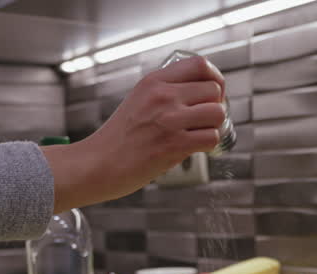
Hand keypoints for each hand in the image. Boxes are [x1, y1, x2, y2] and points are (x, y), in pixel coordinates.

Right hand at [43, 54, 225, 211]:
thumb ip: (165, 90)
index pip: (200, 65)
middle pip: (214, 89)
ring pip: (217, 113)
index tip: (213, 92)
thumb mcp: (138, 99)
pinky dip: (208, 145)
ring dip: (213, 126)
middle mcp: (163, 96)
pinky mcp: (174, 145)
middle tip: (204, 119)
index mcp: (154, 81)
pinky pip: (211, 137)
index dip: (214, 78)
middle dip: (215, 105)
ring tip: (199, 133)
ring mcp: (169, 120)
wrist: (99, 163)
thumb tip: (201, 90)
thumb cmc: (119, 137)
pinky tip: (194, 147)